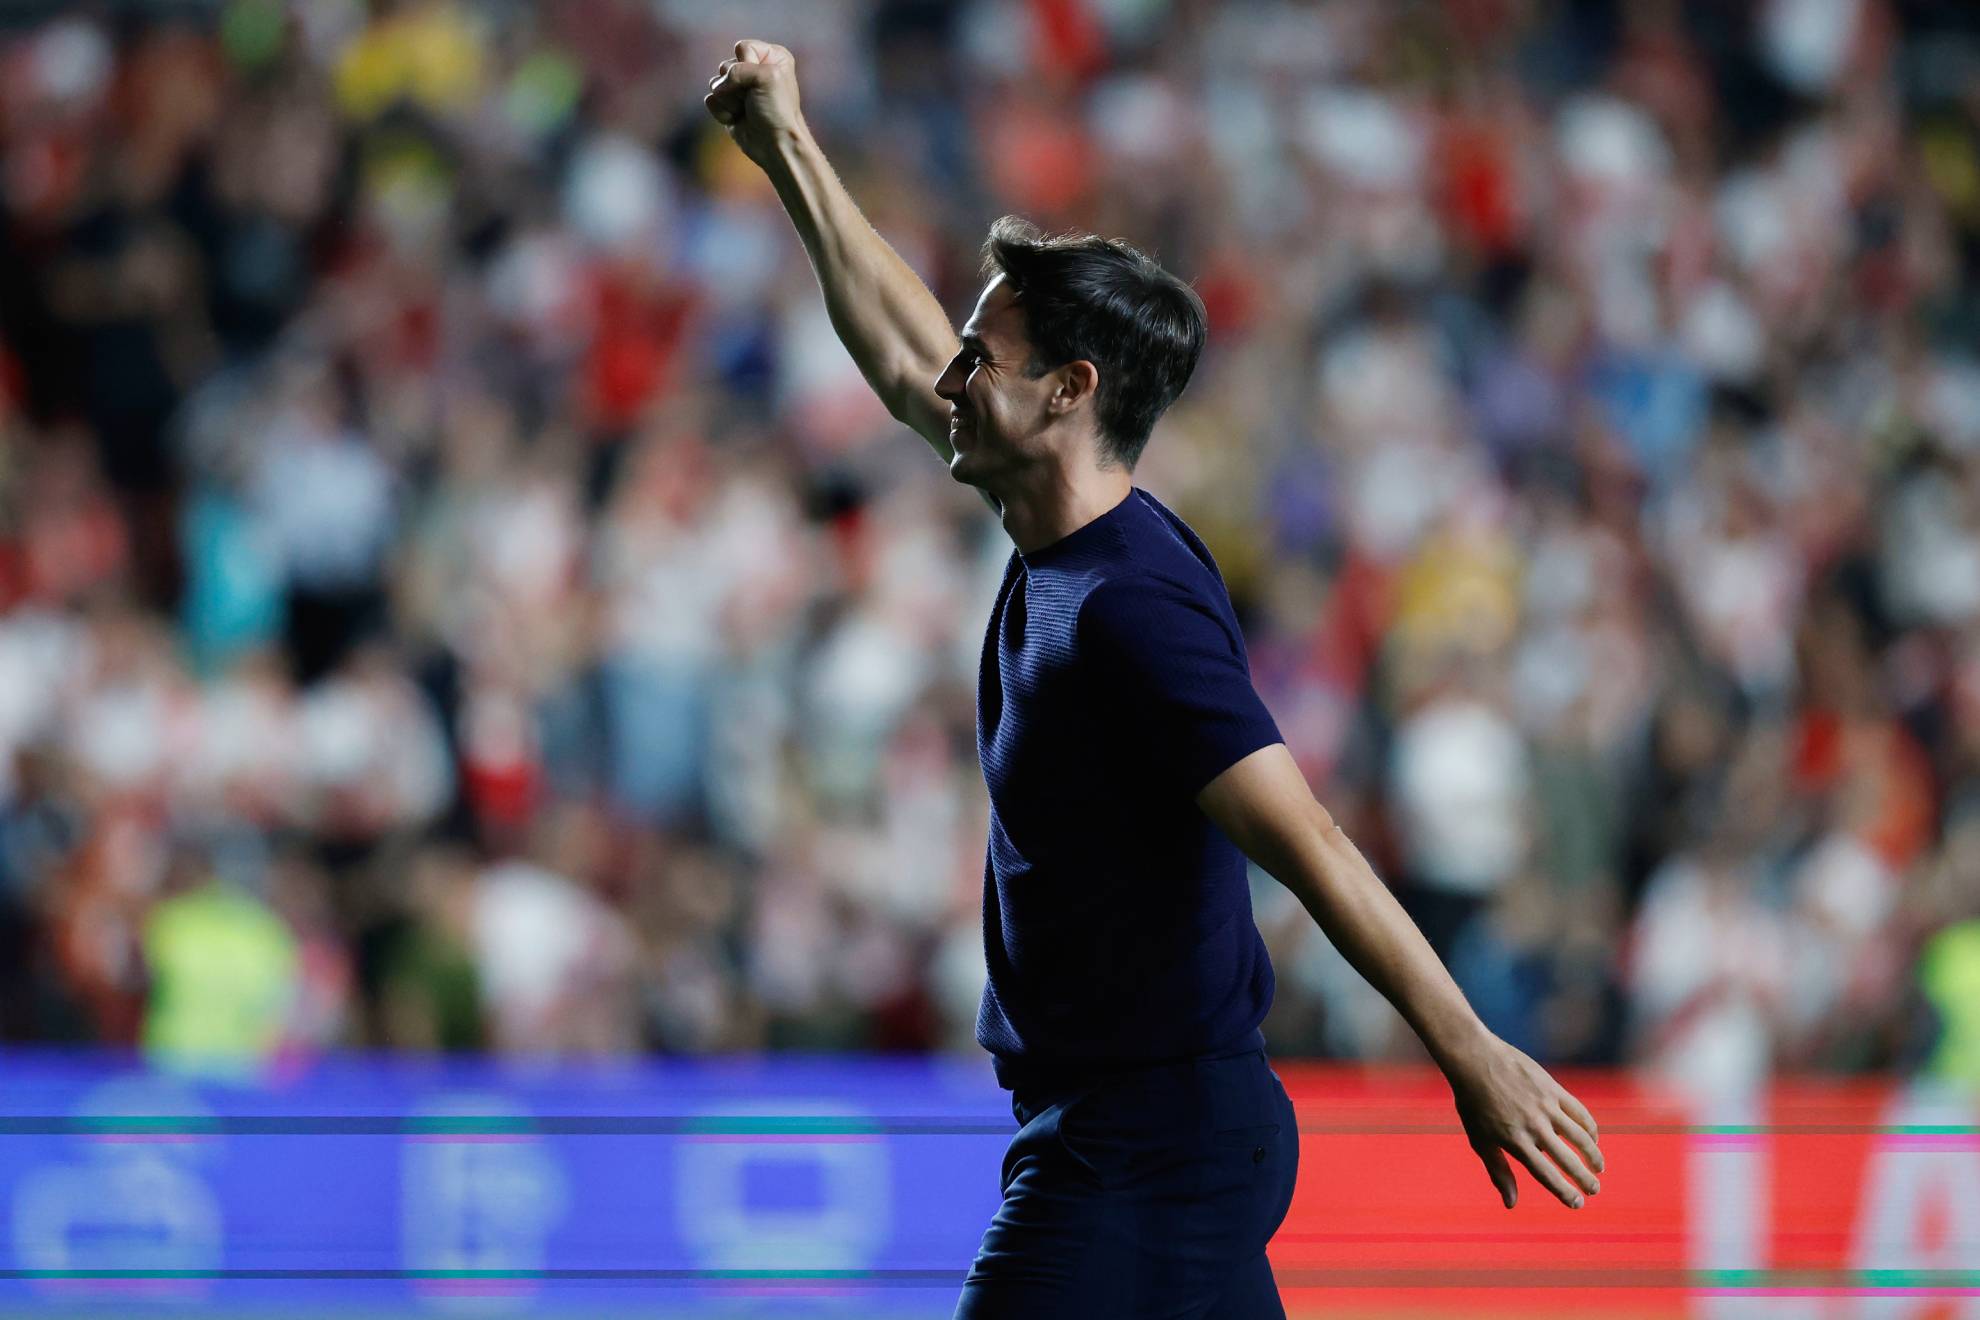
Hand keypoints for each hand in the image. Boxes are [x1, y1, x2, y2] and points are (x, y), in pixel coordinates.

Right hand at [704, 39, 805, 168]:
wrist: (774, 144)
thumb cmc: (776, 110)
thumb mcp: (766, 77)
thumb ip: (738, 69)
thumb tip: (717, 87)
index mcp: (771, 56)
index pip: (742, 47)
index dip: (746, 65)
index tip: (761, 82)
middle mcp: (755, 69)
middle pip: (725, 65)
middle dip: (736, 86)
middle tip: (753, 100)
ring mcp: (740, 88)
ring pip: (715, 83)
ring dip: (729, 100)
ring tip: (746, 110)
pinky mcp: (728, 105)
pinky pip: (711, 100)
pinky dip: (721, 111)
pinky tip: (737, 119)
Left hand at [1445, 1035, 1603, 1208]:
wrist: (1475, 1059)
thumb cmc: (1474, 1103)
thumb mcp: (1480, 1140)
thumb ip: (1498, 1172)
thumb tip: (1511, 1204)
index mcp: (1515, 1141)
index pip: (1546, 1174)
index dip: (1564, 1192)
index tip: (1578, 1203)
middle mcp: (1533, 1126)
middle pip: (1568, 1160)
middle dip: (1585, 1179)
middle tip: (1594, 1189)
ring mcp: (1545, 1106)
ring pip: (1580, 1137)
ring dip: (1594, 1155)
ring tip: (1599, 1168)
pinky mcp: (1553, 1089)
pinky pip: (1579, 1112)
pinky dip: (1590, 1128)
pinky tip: (1592, 1139)